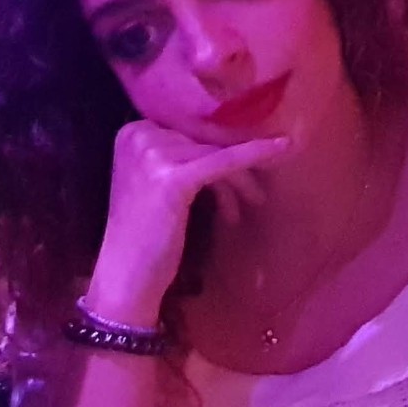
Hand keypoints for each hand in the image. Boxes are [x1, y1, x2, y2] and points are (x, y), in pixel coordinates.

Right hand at [87, 119, 290, 324]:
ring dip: (239, 180)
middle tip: (254, 192)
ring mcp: (152, 155)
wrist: (127, 275)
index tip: (241, 168)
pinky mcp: (172, 178)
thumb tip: (228, 140)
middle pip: (203, 142)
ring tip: (251, 203)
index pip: (188, 132)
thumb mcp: (157, 184)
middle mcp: (139, 136)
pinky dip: (254, 155)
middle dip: (231, 168)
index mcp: (132, 132)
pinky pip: (223, 161)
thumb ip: (179, 158)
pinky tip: (281, 148)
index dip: (218, 149)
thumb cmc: (146, 234)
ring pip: (216, 154)